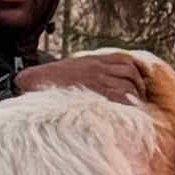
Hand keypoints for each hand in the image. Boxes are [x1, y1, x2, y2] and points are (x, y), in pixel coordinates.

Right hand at [17, 49, 165, 112]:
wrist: (35, 80)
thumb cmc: (51, 79)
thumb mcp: (73, 68)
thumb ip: (90, 72)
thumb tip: (103, 87)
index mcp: (95, 59)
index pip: (126, 61)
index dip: (137, 73)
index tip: (139, 86)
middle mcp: (99, 67)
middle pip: (130, 73)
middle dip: (138, 87)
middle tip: (139, 101)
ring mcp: (97, 79)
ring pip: (128, 85)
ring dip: (134, 98)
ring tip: (134, 110)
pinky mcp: (95, 92)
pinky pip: (120, 97)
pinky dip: (127, 105)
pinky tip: (126, 114)